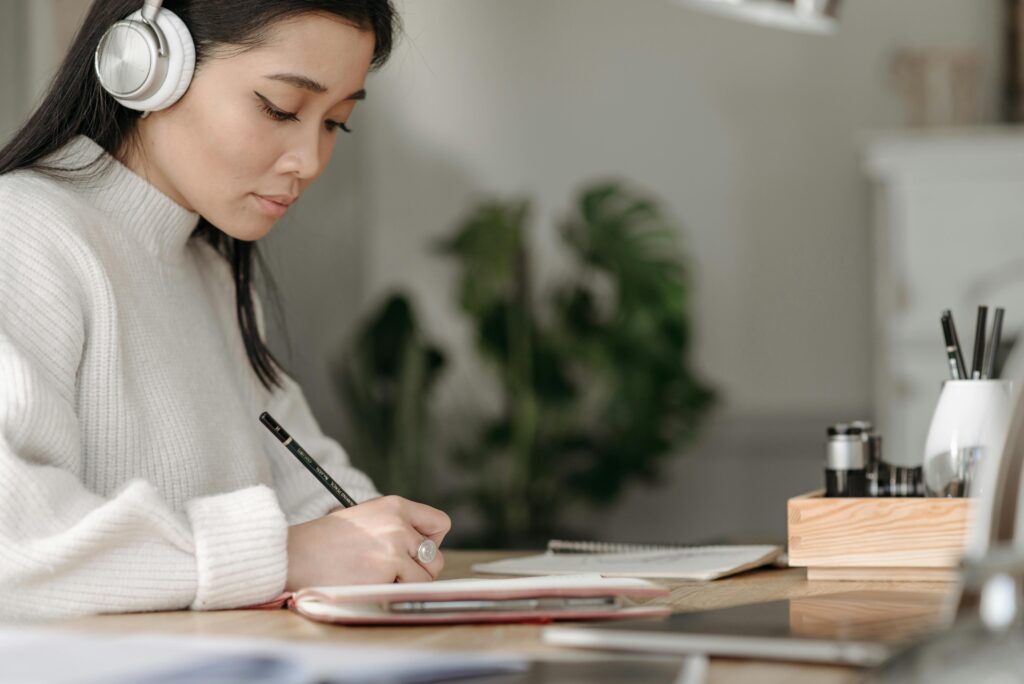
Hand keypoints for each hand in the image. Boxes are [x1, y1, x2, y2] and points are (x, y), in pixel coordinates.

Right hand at [285, 495, 450, 590]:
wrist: (295, 554)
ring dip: (406, 584)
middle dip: (418, 571)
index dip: (431, 543)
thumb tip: (425, 549)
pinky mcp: (390, 565)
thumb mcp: (365, 520)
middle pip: (436, 557)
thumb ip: (396, 528)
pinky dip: (394, 593)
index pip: (440, 524)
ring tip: (376, 578)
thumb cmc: (325, 543)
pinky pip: (411, 589)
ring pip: (427, 576)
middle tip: (389, 573)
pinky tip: (370, 584)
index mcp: (395, 506)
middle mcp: (399, 522)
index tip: (413, 553)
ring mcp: (396, 543)